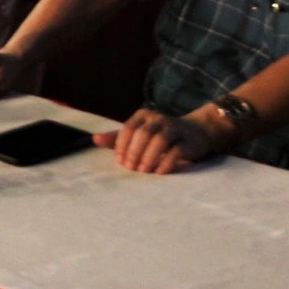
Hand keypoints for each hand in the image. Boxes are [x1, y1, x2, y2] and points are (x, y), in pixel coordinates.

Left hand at [93, 107, 217, 173]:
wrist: (194, 132)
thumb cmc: (159, 135)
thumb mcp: (138, 134)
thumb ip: (118, 138)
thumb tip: (95, 139)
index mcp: (143, 115)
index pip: (128, 128)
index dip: (122, 146)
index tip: (120, 162)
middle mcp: (158, 118)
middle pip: (143, 134)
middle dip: (134, 152)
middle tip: (130, 169)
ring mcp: (174, 128)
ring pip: (159, 141)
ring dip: (149, 157)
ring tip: (143, 171)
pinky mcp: (188, 141)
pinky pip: (176, 151)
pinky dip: (166, 163)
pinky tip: (158, 173)